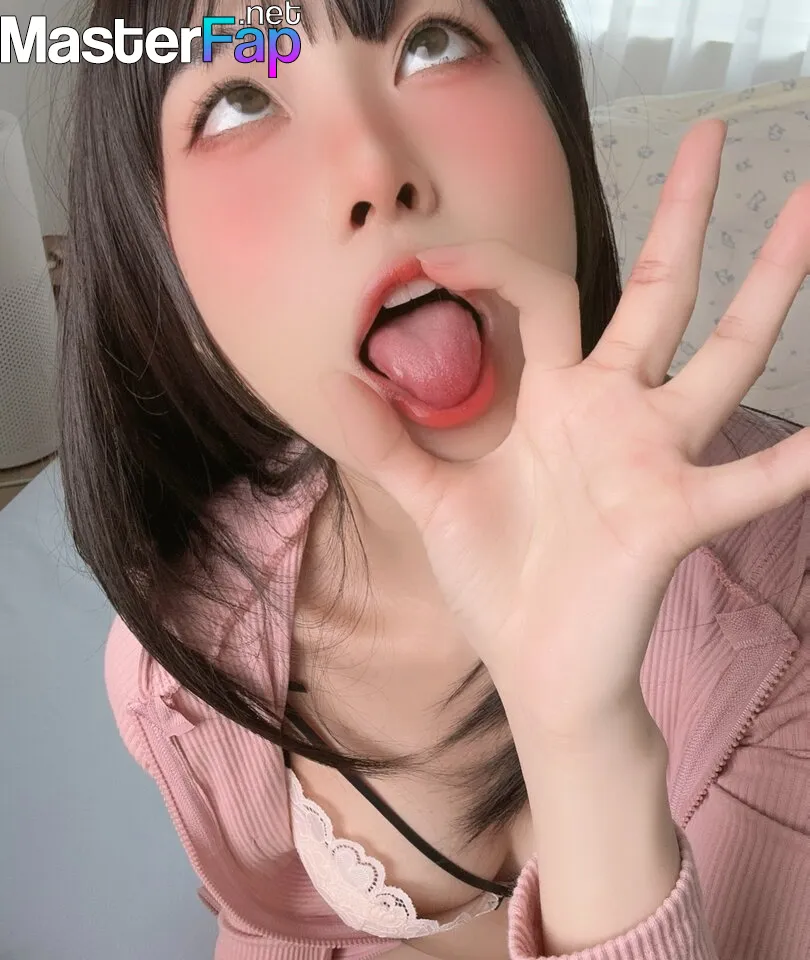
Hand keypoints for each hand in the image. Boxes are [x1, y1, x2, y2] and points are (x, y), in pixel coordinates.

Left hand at [321, 117, 809, 727]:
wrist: (533, 668)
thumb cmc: (495, 581)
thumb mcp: (430, 502)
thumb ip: (386, 442)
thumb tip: (331, 382)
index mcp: (553, 400)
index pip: (536, 295)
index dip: (488, 264)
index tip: (423, 258)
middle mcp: (611, 411)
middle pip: (656, 293)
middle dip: (682, 219)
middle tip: (709, 138)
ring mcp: (649, 457)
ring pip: (720, 357)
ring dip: (770, 288)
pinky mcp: (671, 516)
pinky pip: (745, 483)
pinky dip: (787, 461)